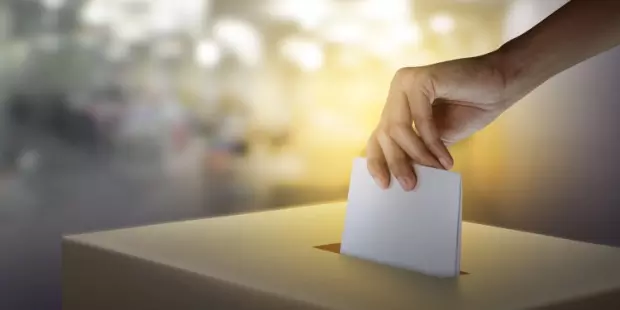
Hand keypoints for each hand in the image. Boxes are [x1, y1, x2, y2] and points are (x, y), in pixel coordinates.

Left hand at [367, 52, 518, 190]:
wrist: (500, 84)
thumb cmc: (470, 109)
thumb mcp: (435, 139)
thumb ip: (416, 150)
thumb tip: (402, 176)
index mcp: (397, 103)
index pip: (377, 136)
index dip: (377, 161)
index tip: (385, 185)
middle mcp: (398, 90)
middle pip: (385, 134)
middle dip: (398, 162)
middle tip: (411, 185)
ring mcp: (407, 82)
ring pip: (398, 129)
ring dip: (418, 154)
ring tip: (436, 169)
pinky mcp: (422, 79)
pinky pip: (420, 120)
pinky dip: (432, 142)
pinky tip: (445, 158)